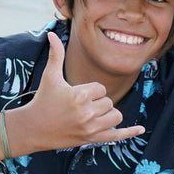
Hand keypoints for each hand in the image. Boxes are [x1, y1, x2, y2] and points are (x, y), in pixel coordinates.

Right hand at [16, 32, 144, 151]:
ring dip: (107, 114)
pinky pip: (116, 136)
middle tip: (78, 106)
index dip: (90, 90)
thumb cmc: (42, 100)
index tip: (76, 95)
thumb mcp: (49, 76)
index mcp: (79, 96)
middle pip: (109, 102)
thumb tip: (52, 33)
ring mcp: (90, 128)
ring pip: (115, 116)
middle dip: (97, 102)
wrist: (33, 129)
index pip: (101, 88)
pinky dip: (129, 133)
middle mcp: (86, 113)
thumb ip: (56, 55)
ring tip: (90, 114)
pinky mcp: (91, 139)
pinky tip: (141, 130)